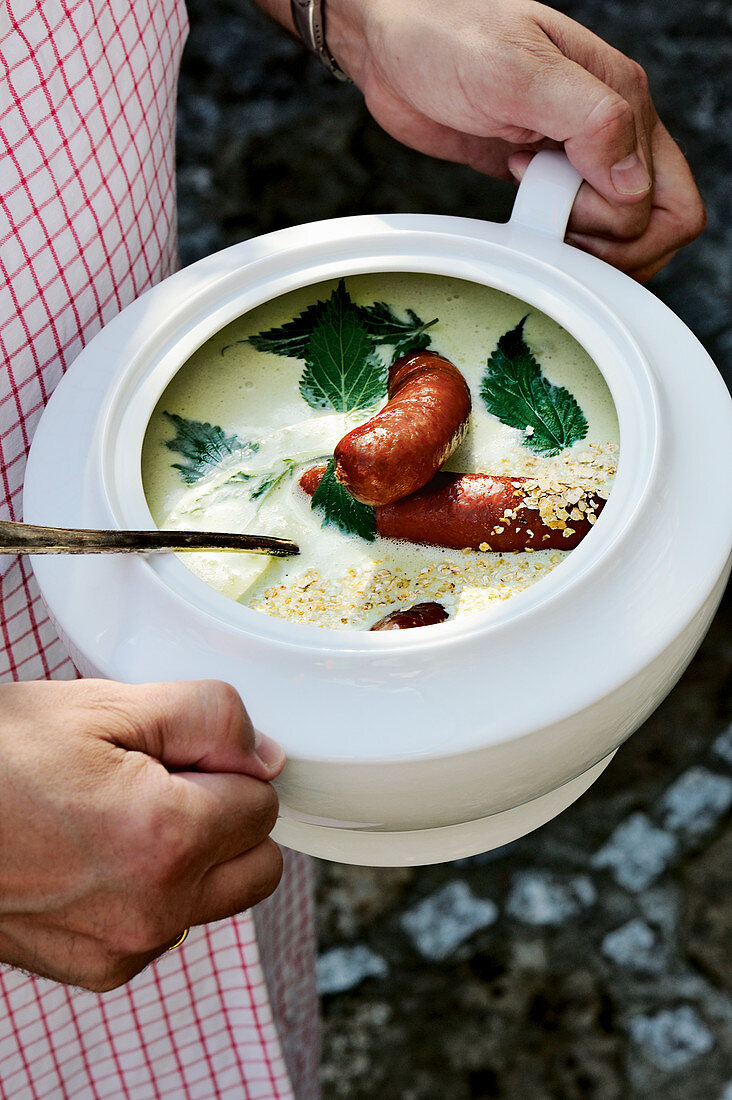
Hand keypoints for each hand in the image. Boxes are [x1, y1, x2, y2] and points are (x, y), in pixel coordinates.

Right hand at [0, 679, 284, 990]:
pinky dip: (154, 890)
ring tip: (122, 815)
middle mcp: (153, 910)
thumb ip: (210, 719)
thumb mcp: (105, 705)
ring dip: (195, 857)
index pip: (262, 802)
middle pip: (257, 862)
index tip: (175, 754)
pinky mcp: (98, 969)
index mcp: (163, 839)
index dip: (223, 766)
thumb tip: (267, 757)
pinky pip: (167, 925)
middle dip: (226, 817)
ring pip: (218, 898)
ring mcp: (123, 948)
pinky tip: (99, 853)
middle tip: (160, 782)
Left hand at [328, 0, 704, 279]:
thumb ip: (591, 120)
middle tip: (552, 214)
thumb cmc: (448, 37)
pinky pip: (576, 230)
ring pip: (621, 233)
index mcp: (621, 97)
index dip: (616, 219)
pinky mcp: (545, 178)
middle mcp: (611, 128)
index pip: (665, 199)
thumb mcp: (519, 70)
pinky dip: (555, 238)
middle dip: (610, 241)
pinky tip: (521, 208)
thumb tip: (631, 181)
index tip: (561, 196)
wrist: (394, 47)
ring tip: (533, 203)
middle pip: (658, 222)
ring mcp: (579, 156)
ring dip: (582, 241)